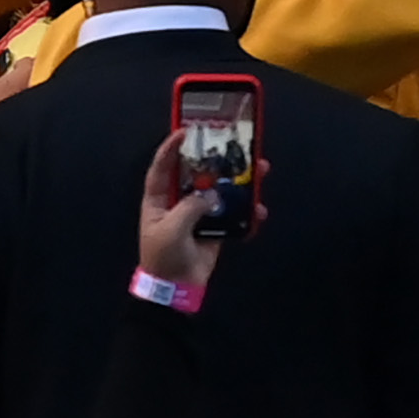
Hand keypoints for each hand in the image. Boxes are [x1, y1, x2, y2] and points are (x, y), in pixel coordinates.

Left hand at [138, 126, 258, 280]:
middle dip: (215, 159)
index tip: (184, 130)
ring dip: (239, 181)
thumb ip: (190, 208)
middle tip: (233, 144)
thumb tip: (211, 195)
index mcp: (158, 199)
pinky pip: (234, 214)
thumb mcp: (171, 229)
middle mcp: (178, 202)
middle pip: (197, 175)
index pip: (163, 168)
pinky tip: (260, 208)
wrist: (177, 287)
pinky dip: (248, 211)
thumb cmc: (164, 256)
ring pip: (220, 191)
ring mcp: (198, 214)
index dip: (171, 148)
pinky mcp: (216, 228)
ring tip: (260, 169)